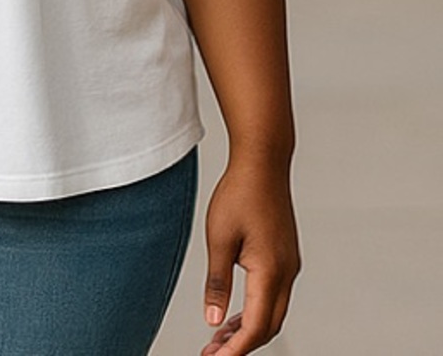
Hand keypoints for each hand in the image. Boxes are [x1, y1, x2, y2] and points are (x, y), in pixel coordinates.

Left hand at [200, 156, 300, 354]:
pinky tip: (234, 314)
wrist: (263, 164)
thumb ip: (217, 283)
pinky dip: (255, 310)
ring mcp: (288, 265)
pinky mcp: (284, 256)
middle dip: (242, 345)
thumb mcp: (219, 238)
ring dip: (248, 329)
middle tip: (213, 354)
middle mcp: (286, 273)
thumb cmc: (239, 194)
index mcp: (270, 271)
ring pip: (272, 311)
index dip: (236, 350)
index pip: (257, 327)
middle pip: (269, 326)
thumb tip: (213, 321)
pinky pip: (273, 295)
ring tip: (218, 340)